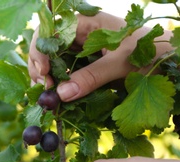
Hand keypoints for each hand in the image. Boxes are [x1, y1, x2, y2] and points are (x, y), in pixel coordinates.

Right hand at [28, 12, 172, 101]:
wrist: (169, 61)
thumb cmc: (151, 53)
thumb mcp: (122, 64)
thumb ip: (91, 77)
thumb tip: (61, 94)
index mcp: (88, 22)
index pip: (52, 30)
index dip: (42, 49)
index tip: (44, 72)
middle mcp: (80, 33)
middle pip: (48, 45)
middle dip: (40, 64)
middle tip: (43, 86)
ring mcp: (81, 49)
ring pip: (53, 59)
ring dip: (45, 75)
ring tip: (47, 93)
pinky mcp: (84, 64)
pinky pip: (64, 71)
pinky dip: (56, 82)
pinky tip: (55, 94)